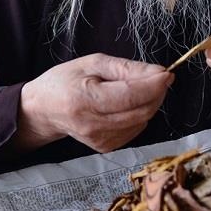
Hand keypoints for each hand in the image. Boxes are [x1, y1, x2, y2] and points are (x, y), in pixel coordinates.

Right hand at [16, 53, 172, 151]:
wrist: (44, 110)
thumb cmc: (66, 81)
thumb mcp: (93, 63)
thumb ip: (126, 68)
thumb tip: (158, 73)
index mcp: (85, 99)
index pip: (130, 95)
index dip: (154, 84)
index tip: (167, 72)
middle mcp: (92, 124)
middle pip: (141, 110)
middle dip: (157, 92)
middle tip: (157, 77)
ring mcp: (99, 140)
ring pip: (142, 121)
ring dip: (149, 103)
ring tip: (137, 89)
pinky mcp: (105, 147)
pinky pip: (135, 129)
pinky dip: (138, 114)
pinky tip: (126, 105)